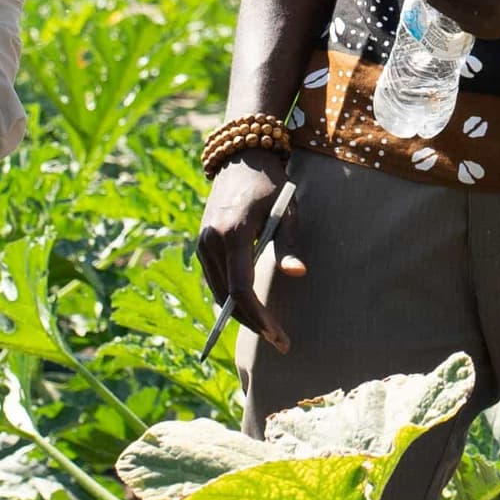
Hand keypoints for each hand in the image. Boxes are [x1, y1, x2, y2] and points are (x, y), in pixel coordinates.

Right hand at [195, 159, 304, 351]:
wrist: (240, 158)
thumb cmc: (270, 185)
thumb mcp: (287, 212)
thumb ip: (288, 245)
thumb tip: (298, 274)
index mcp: (232, 234)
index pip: (241, 289)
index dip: (259, 317)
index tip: (278, 336)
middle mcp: (210, 242)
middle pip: (228, 298)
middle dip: (253, 323)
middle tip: (281, 342)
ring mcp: (202, 244)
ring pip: (218, 293)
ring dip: (242, 315)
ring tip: (270, 331)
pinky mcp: (202, 245)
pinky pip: (215, 281)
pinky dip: (231, 300)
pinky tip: (252, 311)